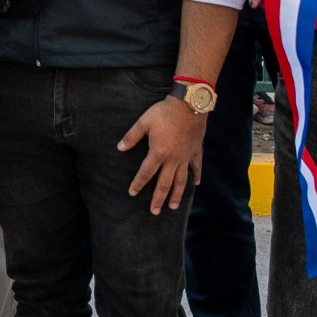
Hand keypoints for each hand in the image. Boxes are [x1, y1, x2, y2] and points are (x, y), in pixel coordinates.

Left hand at [117, 95, 208, 211]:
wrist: (189, 104)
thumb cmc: (164, 112)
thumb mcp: (144, 122)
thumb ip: (131, 136)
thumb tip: (119, 148)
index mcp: (158, 153)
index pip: (145, 173)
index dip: (138, 184)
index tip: (132, 193)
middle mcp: (173, 159)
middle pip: (164, 183)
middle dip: (158, 198)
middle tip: (154, 211)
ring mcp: (185, 157)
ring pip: (181, 181)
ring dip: (176, 194)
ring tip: (173, 207)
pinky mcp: (196, 151)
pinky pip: (196, 167)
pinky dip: (196, 176)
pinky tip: (196, 184)